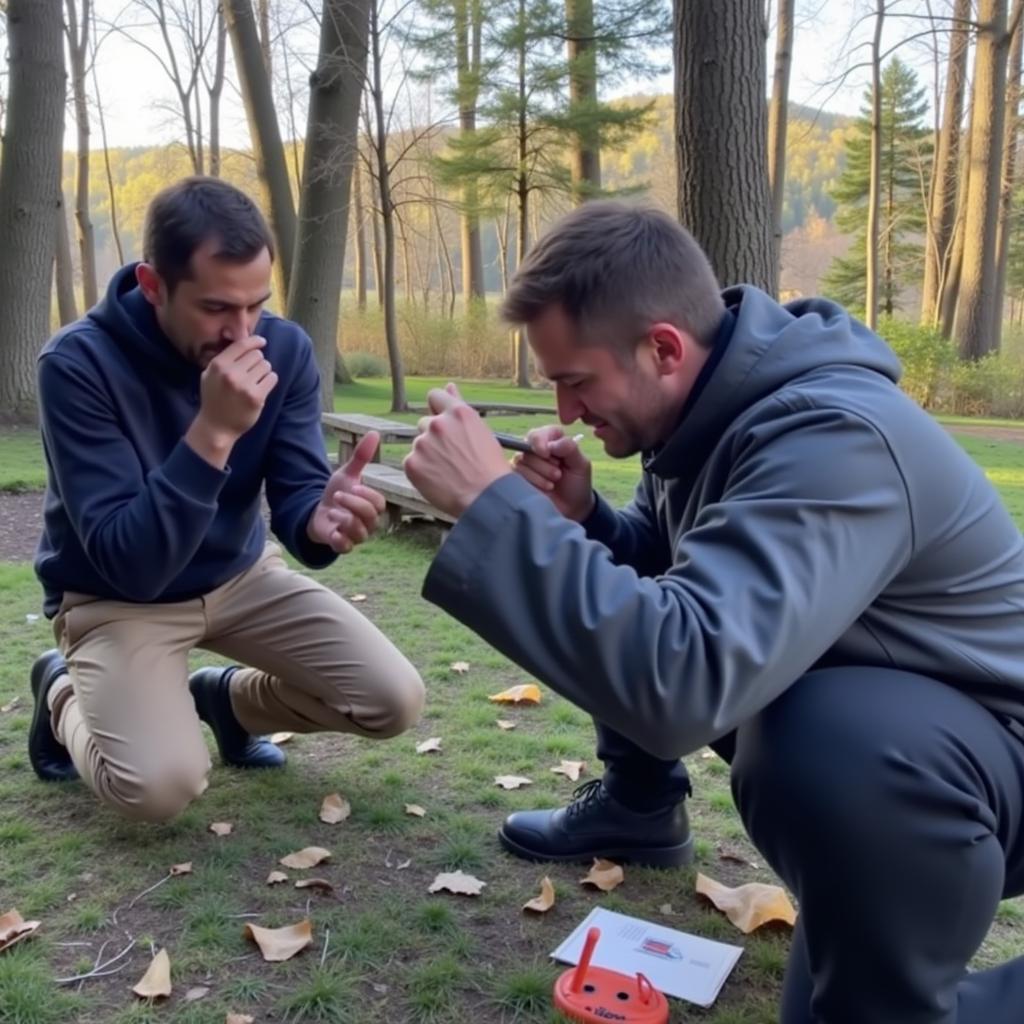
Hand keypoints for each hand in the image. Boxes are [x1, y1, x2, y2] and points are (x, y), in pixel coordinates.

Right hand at [187, 334, 277, 460]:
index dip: (254, 341)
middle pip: (257, 355)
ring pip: (266, 366)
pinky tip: (262, 388)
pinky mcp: (256, 397)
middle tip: (252, 372)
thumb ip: (223, 359)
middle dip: (257, 361)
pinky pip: (272, 378)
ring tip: (255, 381)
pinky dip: (269, 381)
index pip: (241, 345)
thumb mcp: (209, 375)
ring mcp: (244, 385)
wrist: (217, 427)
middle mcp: (230, 373)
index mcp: (218, 365)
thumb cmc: (214, 399)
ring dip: (264, 372)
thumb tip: (245, 342)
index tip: (262, 342)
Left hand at [307, 432, 386, 552]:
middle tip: (337, 496)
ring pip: (360, 533)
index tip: (352, 487)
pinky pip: (347, 547)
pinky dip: (339, 539)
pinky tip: (332, 530)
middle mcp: (368, 523)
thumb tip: (374, 432)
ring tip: (332, 512)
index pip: (378, 504)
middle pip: (371, 518)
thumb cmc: (337, 494)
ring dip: (344, 520)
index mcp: (372, 507)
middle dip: (354, 505)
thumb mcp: (347, 474)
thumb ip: (361, 457)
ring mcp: (356, 536)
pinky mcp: (343, 546)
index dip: (367, 495)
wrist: (317, 513)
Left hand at [403, 383, 512, 517]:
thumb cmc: (490, 468)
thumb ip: (459, 407)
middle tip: (452, 457)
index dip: (437, 409)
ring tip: (449, 472)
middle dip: (434, 437)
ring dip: (428, 455)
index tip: (443, 423)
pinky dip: (421, 471)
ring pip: (419, 444)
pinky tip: (439, 481)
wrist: (487, 499)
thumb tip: (449, 386)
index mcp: (458, 413)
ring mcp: (422, 444)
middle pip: (425, 423)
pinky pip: (411, 463)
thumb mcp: (481, 431)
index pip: (434, 396)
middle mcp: (438, 424)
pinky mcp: (412, 463)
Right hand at [512, 426, 594, 520]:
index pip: (540, 432)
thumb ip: (569, 448)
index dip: (541, 440)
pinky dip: (533, 481)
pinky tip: (546, 488)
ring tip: (553, 483)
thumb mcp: (581, 465)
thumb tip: (551, 444)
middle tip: (558, 474)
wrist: (572, 508)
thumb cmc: (577, 484)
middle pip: (528, 446)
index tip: (547, 453)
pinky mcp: (516, 478)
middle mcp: (535, 449)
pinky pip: (515, 474)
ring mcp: (524, 464)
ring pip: (521, 460)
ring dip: (540, 474)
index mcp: (551, 441)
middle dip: (544, 463)